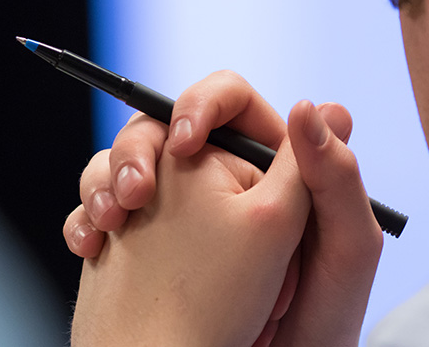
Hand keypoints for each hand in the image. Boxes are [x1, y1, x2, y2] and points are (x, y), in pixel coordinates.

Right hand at [65, 71, 382, 344]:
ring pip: (124, 163)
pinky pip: (102, 208)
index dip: (202, 105)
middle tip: (134, 194)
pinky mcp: (142, 241)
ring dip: (103, 181)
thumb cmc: (315, 329)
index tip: (183, 142)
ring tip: (108, 221)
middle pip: (164, 126)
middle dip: (136, 148)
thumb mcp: (343, 253)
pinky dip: (86, 218)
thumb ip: (336, 177)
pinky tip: (92, 246)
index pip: (232, 103)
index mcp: (274, 169)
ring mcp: (177, 212)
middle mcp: (222, 182)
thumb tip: (313, 103)